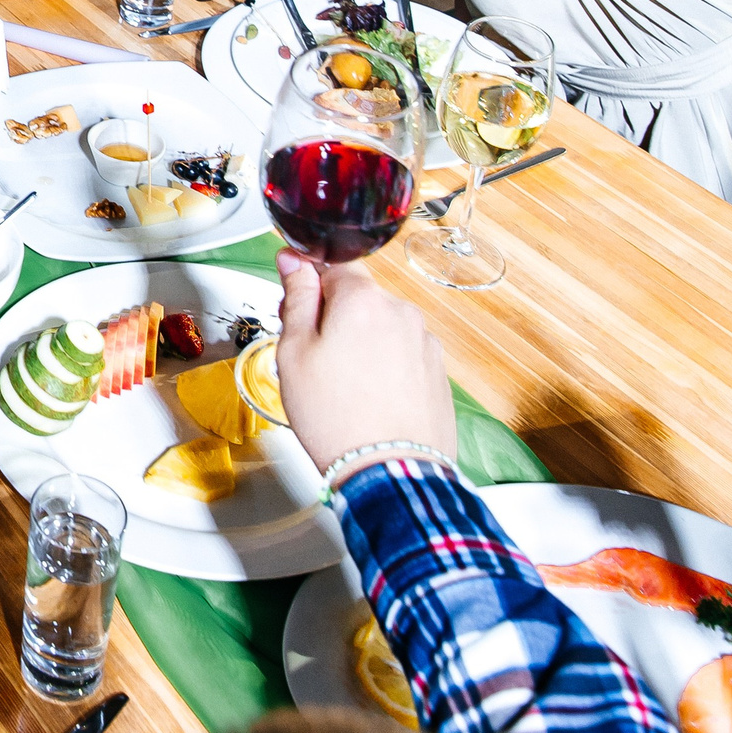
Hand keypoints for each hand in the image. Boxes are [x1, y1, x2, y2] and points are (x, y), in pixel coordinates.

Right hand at [272, 252, 459, 479]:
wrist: (389, 471)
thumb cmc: (335, 416)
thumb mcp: (294, 352)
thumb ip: (296, 298)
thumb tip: (293, 260)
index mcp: (363, 299)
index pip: (332, 268)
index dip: (309, 291)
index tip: (295, 314)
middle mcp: (401, 312)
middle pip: (360, 300)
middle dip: (335, 319)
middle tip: (312, 359)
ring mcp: (425, 343)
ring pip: (382, 329)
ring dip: (362, 345)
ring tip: (342, 387)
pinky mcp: (438, 372)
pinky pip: (403, 356)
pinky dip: (385, 369)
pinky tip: (369, 399)